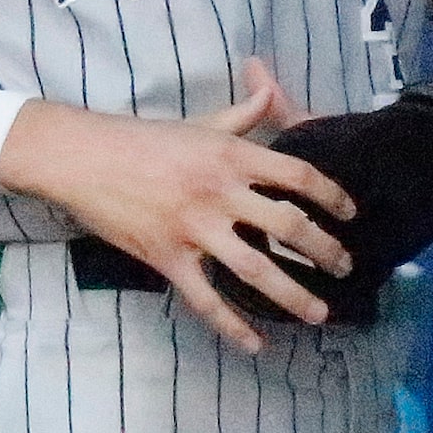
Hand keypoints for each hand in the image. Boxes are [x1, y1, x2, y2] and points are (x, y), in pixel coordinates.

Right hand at [0, 59, 356, 353]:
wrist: (82, 157)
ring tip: (320, 313)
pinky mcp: (167, 257)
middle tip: (345, 268)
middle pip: (288, 226)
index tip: (350, 214)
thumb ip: (243, 113)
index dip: (332, 196)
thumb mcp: (200, 121)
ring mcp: (194, 228)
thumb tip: (271, 88)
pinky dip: (232, 326)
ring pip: (256, 269)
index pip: (298, 176)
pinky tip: (255, 344)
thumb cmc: (143, 139)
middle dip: (324, 251)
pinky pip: (206, 299)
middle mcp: (220, 193)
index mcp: (232, 156)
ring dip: (293, 295)